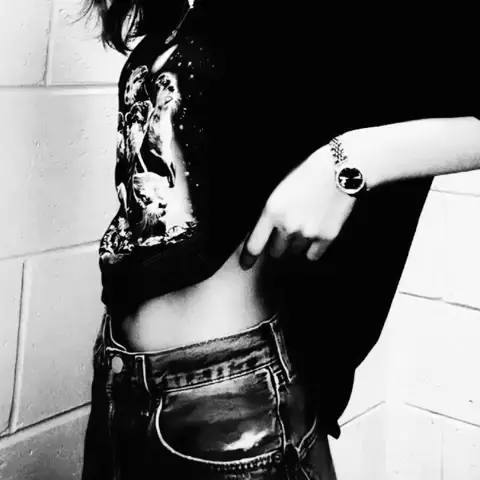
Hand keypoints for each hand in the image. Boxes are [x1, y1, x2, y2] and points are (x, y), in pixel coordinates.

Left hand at [240, 146, 356, 268]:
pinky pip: (313, 255)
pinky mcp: (326, 237)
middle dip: (277, 245)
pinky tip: (315, 233)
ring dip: (295, 244)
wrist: (338, 169)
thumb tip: (262, 233)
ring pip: (295, 252)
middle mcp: (287, 226)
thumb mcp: (278, 190)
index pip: (254, 245)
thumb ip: (269, 213)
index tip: (245, 265)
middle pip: (275, 252)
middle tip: (285, 231)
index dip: (247, 258)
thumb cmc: (306, 174)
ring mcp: (308, 233)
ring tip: (303, 225)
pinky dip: (312, 248)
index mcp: (271, 212)